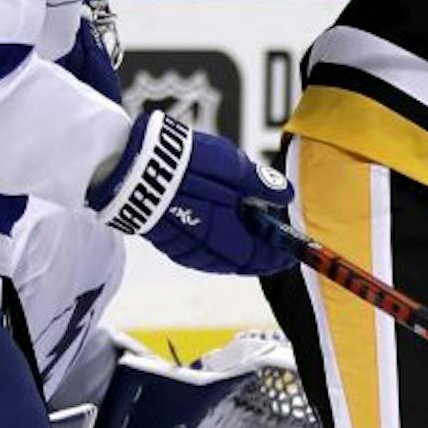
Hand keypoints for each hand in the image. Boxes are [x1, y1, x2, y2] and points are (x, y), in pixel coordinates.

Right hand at [88, 112, 295, 275]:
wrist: (136, 168)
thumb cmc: (189, 167)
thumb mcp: (234, 169)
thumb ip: (262, 186)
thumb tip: (286, 195)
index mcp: (228, 239)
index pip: (260, 258)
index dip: (278, 254)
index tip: (290, 249)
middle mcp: (207, 253)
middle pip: (240, 261)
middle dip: (258, 251)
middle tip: (270, 235)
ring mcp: (185, 250)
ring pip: (220, 257)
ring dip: (237, 246)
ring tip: (246, 225)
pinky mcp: (169, 243)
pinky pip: (201, 251)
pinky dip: (216, 242)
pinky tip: (218, 224)